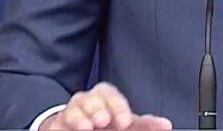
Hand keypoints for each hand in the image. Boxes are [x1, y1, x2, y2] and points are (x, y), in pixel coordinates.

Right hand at [39, 82, 172, 130]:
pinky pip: (57, 123)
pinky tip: (70, 130)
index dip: (118, 108)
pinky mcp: (56, 124)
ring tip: (87, 127)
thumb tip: (166, 125)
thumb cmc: (107, 124)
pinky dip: (63, 127)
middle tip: (103, 121)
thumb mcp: (125, 123)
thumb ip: (145, 124)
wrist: (76, 127)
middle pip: (91, 100)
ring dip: (80, 118)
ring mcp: (71, 113)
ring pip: (73, 109)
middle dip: (98, 110)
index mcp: (106, 98)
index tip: (125, 122)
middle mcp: (87, 102)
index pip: (111, 96)